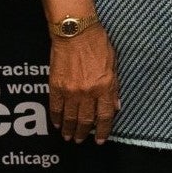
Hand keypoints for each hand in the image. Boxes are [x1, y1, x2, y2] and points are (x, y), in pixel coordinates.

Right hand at [50, 26, 119, 142]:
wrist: (75, 32)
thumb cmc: (98, 44)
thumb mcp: (114, 65)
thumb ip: (114, 88)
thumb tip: (115, 106)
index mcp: (105, 87)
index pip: (104, 116)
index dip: (102, 130)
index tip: (99, 140)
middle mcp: (88, 92)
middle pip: (85, 120)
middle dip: (83, 133)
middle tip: (80, 140)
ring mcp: (70, 90)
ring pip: (69, 117)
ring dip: (69, 129)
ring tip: (68, 137)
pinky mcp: (56, 85)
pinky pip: (55, 107)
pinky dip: (56, 117)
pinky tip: (57, 124)